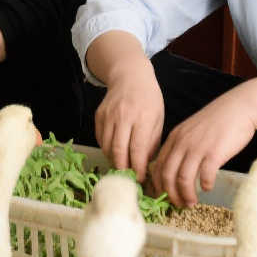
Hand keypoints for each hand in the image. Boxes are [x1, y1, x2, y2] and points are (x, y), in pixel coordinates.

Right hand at [94, 59, 164, 179]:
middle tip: (128, 178)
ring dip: (114, 160)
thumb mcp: (158, 119)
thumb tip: (144, 166)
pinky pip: (100, 139)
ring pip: (106, 146)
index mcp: (142, 117)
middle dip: (123, 168)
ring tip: (123, 166)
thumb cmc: (149, 100)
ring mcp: (109, 115)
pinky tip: (115, 152)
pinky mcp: (99, 115)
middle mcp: (123, 116)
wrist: (130, 77)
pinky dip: (106, 149)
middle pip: (118, 150)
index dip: (138, 167)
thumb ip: (151, 143)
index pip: (137, 148)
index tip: (141, 179)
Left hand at [149, 92, 256, 208]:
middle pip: (167, 175)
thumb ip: (182, 146)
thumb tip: (177, 170)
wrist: (239, 108)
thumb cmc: (218, 121)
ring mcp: (197, 148)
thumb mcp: (192, 130)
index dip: (158, 185)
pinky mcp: (214, 153)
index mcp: (174, 138)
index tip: (164, 196)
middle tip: (178, 204)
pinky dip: (204, 185)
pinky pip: (204, 176)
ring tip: (191, 203)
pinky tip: (207, 187)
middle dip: (170, 194)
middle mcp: (182, 143)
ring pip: (183, 179)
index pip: (158, 166)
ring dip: (186, 195)